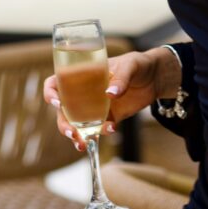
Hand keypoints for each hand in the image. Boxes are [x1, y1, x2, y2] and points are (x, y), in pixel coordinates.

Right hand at [45, 47, 181, 152]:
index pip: (56, 83)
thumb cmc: (139, 64)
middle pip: (63, 110)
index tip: (58, 103)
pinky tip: (111, 129)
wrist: (156, 78)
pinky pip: (99, 129)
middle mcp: (84, 93)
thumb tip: (110, 94)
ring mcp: (95, 107)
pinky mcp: (109, 118)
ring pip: (78, 124)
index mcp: (82, 75)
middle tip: (71, 133)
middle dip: (63, 124)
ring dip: (77, 135)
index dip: (51, 93)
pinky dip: (102, 133)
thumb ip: (121, 77)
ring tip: (82, 144)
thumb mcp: (131, 65)